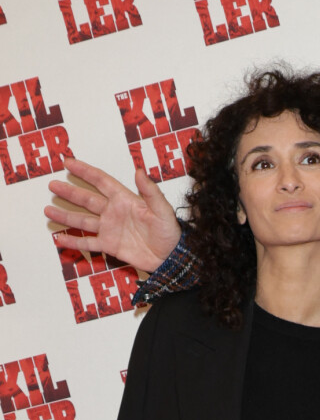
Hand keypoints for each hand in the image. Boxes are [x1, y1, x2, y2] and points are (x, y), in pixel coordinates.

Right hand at [44, 158, 181, 272]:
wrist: (170, 256)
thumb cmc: (169, 231)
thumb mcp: (162, 209)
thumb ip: (150, 191)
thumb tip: (139, 170)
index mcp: (125, 200)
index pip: (102, 182)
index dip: (85, 171)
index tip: (69, 162)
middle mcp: (114, 212)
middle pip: (87, 200)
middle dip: (70, 192)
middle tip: (52, 184)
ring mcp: (110, 229)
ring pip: (83, 220)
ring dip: (66, 216)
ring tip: (48, 210)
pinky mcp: (109, 246)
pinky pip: (88, 243)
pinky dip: (74, 241)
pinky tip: (59, 238)